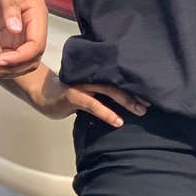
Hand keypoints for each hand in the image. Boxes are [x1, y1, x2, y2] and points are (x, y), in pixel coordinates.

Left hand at [0, 0, 47, 78]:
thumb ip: (11, 7)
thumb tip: (15, 29)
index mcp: (37, 16)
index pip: (36, 45)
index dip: (21, 57)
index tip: (1, 60)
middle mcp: (32, 28)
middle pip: (30, 59)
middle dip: (12, 68)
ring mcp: (21, 34)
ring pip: (20, 62)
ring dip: (5, 70)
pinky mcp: (9, 37)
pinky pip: (9, 57)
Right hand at [23, 67, 149, 127]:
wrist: (42, 93)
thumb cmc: (68, 95)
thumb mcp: (88, 94)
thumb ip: (103, 96)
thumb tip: (127, 103)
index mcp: (96, 74)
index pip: (118, 77)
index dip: (135, 84)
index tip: (153, 91)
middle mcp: (91, 76)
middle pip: (117, 81)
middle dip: (135, 92)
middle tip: (151, 102)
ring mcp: (82, 84)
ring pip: (108, 90)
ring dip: (126, 100)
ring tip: (141, 110)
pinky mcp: (73, 95)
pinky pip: (93, 104)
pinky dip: (107, 112)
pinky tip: (118, 121)